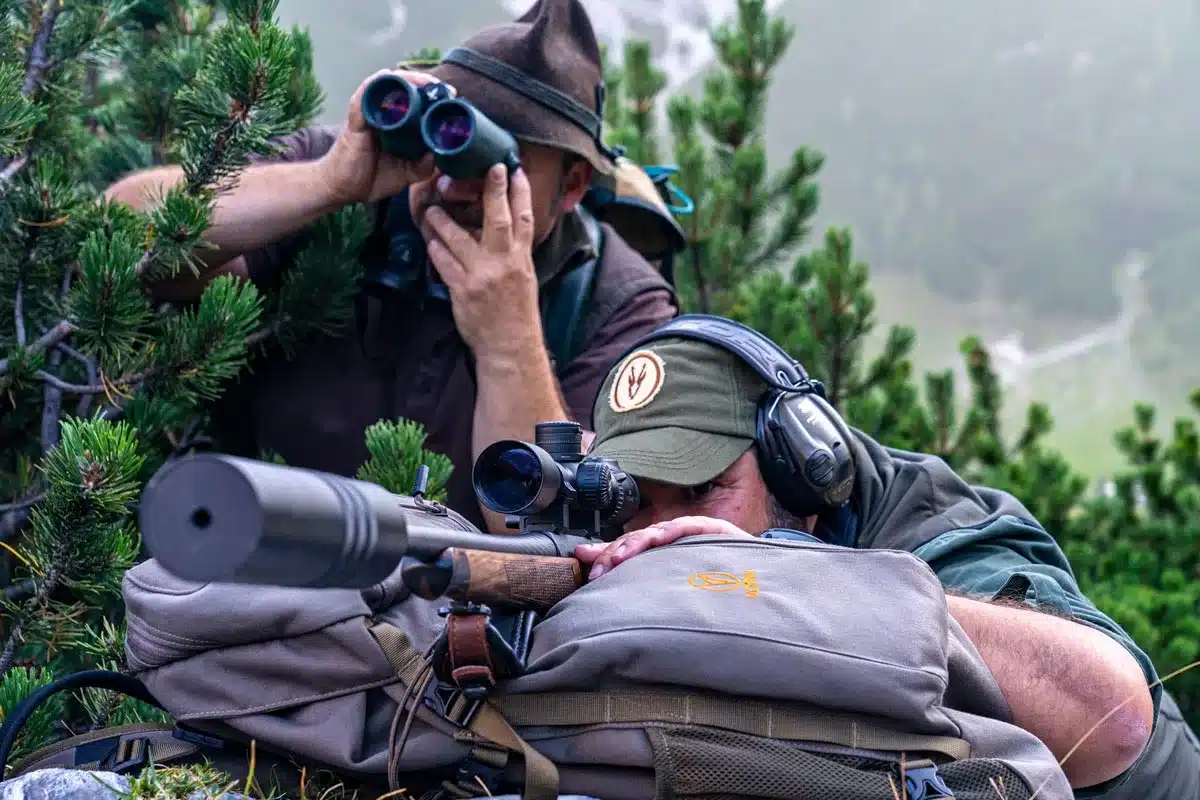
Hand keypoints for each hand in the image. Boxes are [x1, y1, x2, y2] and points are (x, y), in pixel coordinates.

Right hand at [316, 69, 446, 205]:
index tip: (453, 99)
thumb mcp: (407, 173)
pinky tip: (390, 77)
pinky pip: (364, 94)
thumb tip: (441, 154)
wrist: (342, 189)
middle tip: (446, 90)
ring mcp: (368, 113)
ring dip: (408, 79)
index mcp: (396, 124)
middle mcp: (382, 113)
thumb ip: (423, 165)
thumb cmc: (371, 177)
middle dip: (426, 84)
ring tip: (427, 83)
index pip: (415, 101)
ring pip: (387, 84)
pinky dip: (378, 83)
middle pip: (404, 87)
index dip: (434, 97)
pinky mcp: (355, 118)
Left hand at [421, 164, 541, 358]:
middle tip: (488, 168)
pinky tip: (429, 240)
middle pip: (498, 219)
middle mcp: (505, 264)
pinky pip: (444, 262)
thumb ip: (513, 254)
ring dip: (442, 220)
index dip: (520, 193)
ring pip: (459, 238)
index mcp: (522, 260)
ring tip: (430, 206)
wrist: (509, 346)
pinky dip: (435, 249)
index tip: (515, 170)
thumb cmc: (516, 313)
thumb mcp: (524, 280)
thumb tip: (504, 232)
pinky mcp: (463, 290)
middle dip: (493, 191)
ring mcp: (483, 276)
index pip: (524, 219)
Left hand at [574, 516, 753, 579]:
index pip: (628, 547)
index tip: (589, 571)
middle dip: (615, 553)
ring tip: (619, 557)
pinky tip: (659, 538)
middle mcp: (674, 537)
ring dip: (637, 543)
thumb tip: (587, 560)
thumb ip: (630, 569)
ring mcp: (693, 533)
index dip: (607, 555)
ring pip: (659, 533)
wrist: (759, 583)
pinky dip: (672, 532)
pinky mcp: (714, 531)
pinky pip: (690, 527)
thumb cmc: (713, 581)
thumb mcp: (668, 581)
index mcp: (661, 550)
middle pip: (639, 538)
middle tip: (599, 569)